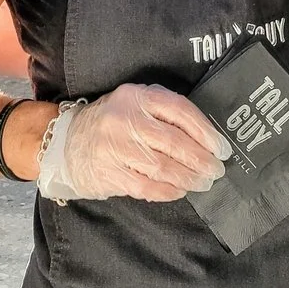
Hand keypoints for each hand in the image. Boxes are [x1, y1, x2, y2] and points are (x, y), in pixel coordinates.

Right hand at [48, 83, 231, 202]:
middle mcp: (125, 119)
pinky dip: (168, 191)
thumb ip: (165, 113)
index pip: (180, 111)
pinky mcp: (108, 173)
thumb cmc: (114, 122)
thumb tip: (207, 138)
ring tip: (203, 183)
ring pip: (162, 166)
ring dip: (188, 178)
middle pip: (173, 142)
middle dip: (201, 160)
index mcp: (137, 96)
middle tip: (216, 171)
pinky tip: (180, 190)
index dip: (206, 132)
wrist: (67, 141)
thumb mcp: (137, 103)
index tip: (222, 148)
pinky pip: (146, 186)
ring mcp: (114, 147)